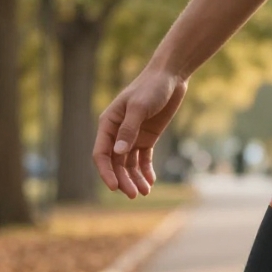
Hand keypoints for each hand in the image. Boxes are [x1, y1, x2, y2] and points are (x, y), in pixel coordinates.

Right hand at [94, 69, 187, 197]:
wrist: (170, 76)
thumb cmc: (151, 87)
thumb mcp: (139, 107)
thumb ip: (129, 129)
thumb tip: (118, 153)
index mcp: (108, 124)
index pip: (101, 154)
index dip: (106, 172)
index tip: (115, 188)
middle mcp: (117, 132)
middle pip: (116, 163)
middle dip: (123, 180)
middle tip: (135, 194)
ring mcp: (132, 136)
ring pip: (129, 163)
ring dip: (134, 178)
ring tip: (145, 192)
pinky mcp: (147, 137)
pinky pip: (143, 158)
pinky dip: (146, 170)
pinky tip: (151, 181)